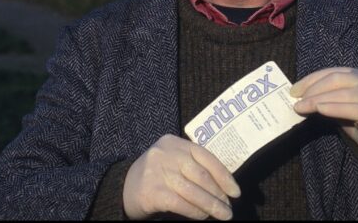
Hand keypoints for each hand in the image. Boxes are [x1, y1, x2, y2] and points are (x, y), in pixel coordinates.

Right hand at [122, 134, 240, 219]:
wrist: (122, 187)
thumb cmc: (156, 175)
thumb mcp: (173, 161)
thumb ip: (193, 165)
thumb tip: (225, 186)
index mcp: (175, 142)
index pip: (206, 157)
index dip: (224, 176)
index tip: (235, 192)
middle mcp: (166, 153)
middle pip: (201, 175)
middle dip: (219, 194)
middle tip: (229, 208)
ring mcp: (157, 171)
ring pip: (193, 191)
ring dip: (211, 206)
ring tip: (222, 215)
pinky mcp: (152, 191)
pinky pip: (180, 203)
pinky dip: (195, 212)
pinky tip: (203, 217)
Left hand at [290, 67, 357, 160]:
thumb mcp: (345, 107)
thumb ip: (330, 99)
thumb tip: (302, 98)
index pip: (334, 72)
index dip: (312, 79)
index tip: (295, 89)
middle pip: (336, 79)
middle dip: (312, 88)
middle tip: (296, 100)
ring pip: (341, 93)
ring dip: (316, 100)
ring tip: (301, 108)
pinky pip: (349, 108)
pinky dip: (331, 107)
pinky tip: (318, 110)